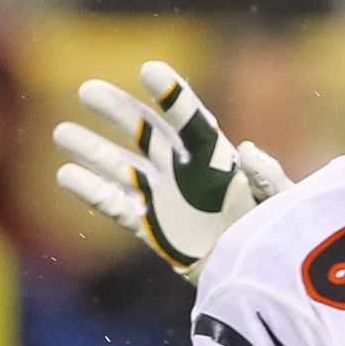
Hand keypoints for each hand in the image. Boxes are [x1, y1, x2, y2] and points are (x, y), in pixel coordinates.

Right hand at [53, 61, 291, 280]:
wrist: (259, 275)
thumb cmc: (277, 234)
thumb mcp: (282, 204)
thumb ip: (268, 178)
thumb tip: (247, 150)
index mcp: (217, 157)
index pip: (190, 119)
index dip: (172, 95)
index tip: (150, 70)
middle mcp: (184, 171)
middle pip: (146, 133)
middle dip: (118, 111)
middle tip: (88, 89)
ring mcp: (164, 197)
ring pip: (121, 167)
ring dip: (93, 150)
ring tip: (62, 133)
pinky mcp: (152, 228)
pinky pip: (116, 206)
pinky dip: (92, 191)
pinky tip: (66, 174)